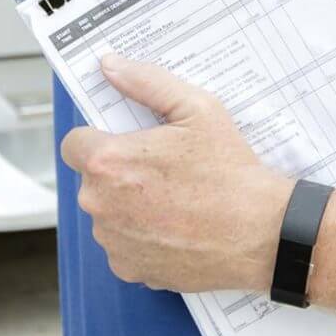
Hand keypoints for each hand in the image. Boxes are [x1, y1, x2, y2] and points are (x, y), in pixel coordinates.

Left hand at [60, 54, 293, 293]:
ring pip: (108, 214)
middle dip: (119, 172)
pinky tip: (175, 228)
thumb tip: (110, 65)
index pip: (75, 144)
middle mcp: (101, 205)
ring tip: (174, 200)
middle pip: (93, 180)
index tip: (127, 143)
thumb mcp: (197, 109)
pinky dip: (142, 238)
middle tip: (163, 170)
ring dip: (129, 206)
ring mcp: (113, 241)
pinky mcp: (129, 269)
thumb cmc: (231, 172)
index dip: (100, 139)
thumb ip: (146, 82)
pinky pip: (123, 245)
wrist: (261, 234)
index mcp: (108, 161)